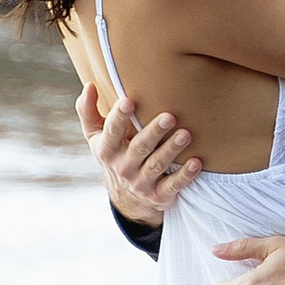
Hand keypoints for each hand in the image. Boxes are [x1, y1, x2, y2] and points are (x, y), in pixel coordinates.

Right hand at [79, 81, 197, 227]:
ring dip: (171, 150)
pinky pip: (173, 185)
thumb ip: (88, 111)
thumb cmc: (114, 154)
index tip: (129, 101)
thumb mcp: (96, 137)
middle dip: (154, 132)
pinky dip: (185, 175)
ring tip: (185, 134)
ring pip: (157, 165)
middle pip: (139, 148)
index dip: (119, 117)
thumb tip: (89, 86)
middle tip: (169, 117)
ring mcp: (141, 183)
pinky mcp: (158, 195)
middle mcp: (123, 167)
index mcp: (107, 150)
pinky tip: (196, 162)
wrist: (126, 198)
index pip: (112, 132)